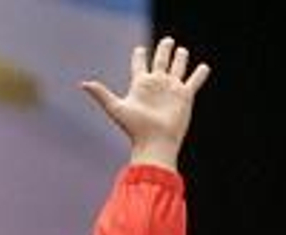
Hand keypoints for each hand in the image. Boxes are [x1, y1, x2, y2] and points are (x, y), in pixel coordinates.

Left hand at [81, 36, 210, 170]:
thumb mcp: (116, 108)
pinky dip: (200, 73)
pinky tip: (203, 67)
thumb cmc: (135, 128)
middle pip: (161, 61)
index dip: (140, 55)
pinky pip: (195, 81)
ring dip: (181, 58)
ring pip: (178, 67)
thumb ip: (101, 95)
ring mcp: (171, 89)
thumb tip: (82, 84)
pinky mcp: (185, 96)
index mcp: (140, 85)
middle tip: (167, 41)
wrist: (155, 143)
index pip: (139, 64)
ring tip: (181, 51)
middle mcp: (157, 85)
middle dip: (164, 49)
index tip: (139, 50)